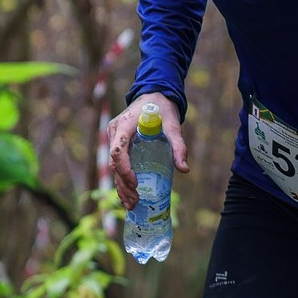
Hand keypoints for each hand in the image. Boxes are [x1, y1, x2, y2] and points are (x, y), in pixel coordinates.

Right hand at [105, 92, 187, 208]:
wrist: (154, 94)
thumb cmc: (162, 108)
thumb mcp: (173, 125)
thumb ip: (178, 146)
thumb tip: (184, 170)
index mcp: (124, 126)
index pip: (118, 151)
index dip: (124, 169)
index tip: (135, 183)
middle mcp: (114, 132)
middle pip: (113, 163)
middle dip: (123, 184)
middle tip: (135, 200)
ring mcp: (114, 137)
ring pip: (113, 166)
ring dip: (120, 186)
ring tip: (131, 204)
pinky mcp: (117, 142)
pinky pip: (116, 163)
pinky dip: (121, 179)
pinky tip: (127, 195)